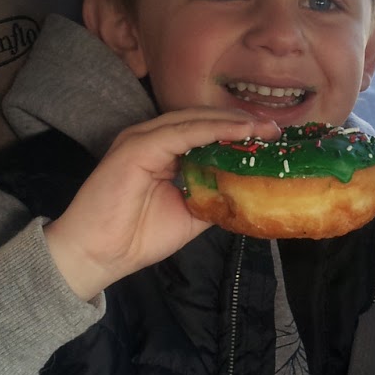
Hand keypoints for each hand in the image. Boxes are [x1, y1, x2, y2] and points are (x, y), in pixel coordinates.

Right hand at [43, 109, 279, 299]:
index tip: (272, 138)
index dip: (238, 131)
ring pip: (195, 120)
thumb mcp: (190, 214)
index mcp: (161, 150)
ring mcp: (143, 138)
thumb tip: (248, 190)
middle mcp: (152, 137)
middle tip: (277, 129)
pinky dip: (214, 130)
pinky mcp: (137, 146)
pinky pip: (182, 132)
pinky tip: (240, 133)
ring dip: (233, 123)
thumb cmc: (136, 237)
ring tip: (265, 129)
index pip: (204, 130)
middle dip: (242, 123)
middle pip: (203, 119)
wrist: (98, 255)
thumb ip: (214, 196)